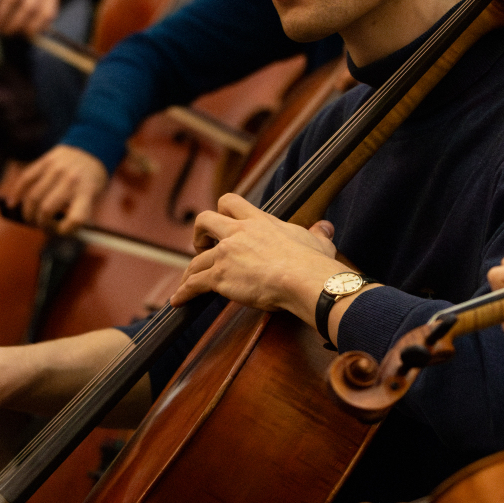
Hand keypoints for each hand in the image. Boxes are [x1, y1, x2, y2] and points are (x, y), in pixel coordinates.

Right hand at [2, 146, 107, 233]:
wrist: (92, 148)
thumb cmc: (92, 178)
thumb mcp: (94, 196)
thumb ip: (78, 212)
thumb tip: (56, 232)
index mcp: (87, 191)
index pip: (75, 219)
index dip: (65, 231)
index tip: (61, 231)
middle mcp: (71, 180)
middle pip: (47, 210)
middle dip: (41, 223)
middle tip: (42, 226)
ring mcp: (57, 169)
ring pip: (33, 197)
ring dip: (28, 213)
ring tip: (31, 218)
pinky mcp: (45, 161)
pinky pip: (25, 179)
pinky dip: (16, 194)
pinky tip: (13, 204)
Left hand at [170, 193, 339, 318]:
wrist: (304, 280)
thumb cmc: (313, 262)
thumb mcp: (317, 241)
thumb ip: (317, 233)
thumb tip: (325, 228)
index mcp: (258, 221)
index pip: (230, 202)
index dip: (222, 211)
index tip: (223, 224)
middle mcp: (237, 234)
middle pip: (204, 220)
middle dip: (199, 233)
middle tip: (203, 247)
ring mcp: (226, 254)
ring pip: (196, 259)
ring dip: (191, 271)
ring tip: (189, 282)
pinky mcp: (220, 277)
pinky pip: (194, 284)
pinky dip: (184, 293)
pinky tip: (178, 300)